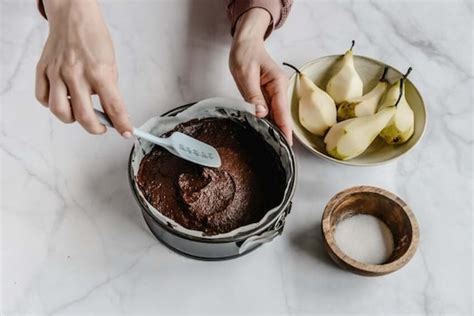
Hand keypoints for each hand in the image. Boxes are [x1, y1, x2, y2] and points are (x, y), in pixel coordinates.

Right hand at [35, 0, 131, 136]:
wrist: (73, 17)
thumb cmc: (94, 39)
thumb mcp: (112, 64)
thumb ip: (109, 89)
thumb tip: (112, 112)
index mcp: (99, 72)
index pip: (113, 106)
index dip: (122, 124)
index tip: (127, 133)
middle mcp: (76, 73)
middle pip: (83, 116)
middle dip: (96, 128)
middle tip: (102, 127)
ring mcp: (57, 73)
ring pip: (59, 111)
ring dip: (73, 120)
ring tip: (81, 114)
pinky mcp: (43, 70)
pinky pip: (43, 98)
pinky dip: (53, 106)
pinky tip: (63, 101)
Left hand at [229, 8, 291, 144]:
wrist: (246, 43)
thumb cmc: (246, 54)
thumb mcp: (245, 74)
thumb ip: (253, 95)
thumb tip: (261, 114)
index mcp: (277, 84)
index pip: (282, 111)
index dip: (285, 129)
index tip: (287, 145)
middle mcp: (279, 90)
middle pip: (281, 116)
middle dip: (280, 133)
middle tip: (278, 153)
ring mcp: (274, 93)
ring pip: (276, 115)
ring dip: (274, 129)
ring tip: (272, 148)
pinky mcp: (267, 95)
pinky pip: (269, 111)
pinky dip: (267, 122)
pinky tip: (264, 133)